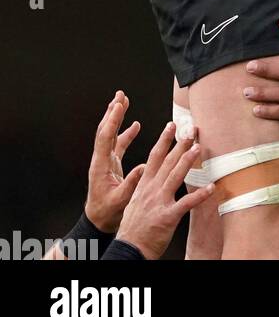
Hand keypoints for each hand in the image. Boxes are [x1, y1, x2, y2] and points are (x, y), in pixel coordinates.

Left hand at [83, 91, 143, 233]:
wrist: (98, 222)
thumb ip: (130, 184)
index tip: (118, 106)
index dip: (112, 121)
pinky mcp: (112, 164)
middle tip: (120, 95)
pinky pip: (118, 143)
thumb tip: (143, 166)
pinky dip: (125, 132)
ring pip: (110, 134)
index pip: (105, 138)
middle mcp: (101, 160)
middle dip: (112, 112)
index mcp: (100, 166)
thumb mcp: (119, 201)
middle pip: (105, 130)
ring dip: (116, 117)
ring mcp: (106, 161)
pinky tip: (135, 125)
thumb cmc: (107, 213)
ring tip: (124, 101)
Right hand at [115, 122, 212, 259]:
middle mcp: (151, 190)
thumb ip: (143, 185)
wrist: (128, 250)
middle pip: (167, 162)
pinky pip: (186, 204)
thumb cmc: (133, 228)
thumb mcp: (134, 201)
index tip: (172, 125)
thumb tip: (147, 172)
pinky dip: (199, 196)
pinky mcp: (168, 217)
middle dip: (180, 144)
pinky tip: (211, 188)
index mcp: (143, 185)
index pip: (154, 157)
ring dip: (188, 161)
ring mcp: (159, 203)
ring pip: (175, 177)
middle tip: (191, 128)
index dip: (164, 140)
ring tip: (198, 147)